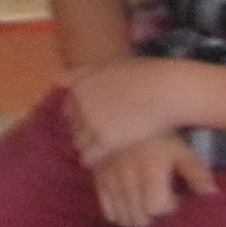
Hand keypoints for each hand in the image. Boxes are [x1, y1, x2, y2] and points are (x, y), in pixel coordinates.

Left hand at [62, 56, 186, 163]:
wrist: (167, 90)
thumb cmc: (144, 76)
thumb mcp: (108, 66)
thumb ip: (81, 73)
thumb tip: (58, 82)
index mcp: (78, 87)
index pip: (68, 110)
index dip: (82, 118)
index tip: (98, 123)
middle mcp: (79, 104)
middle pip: (73, 127)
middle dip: (85, 133)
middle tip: (103, 138)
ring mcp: (90, 123)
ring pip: (78, 143)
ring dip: (89, 147)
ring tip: (107, 150)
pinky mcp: (105, 140)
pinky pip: (88, 157)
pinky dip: (94, 161)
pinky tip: (108, 160)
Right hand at [90, 132, 217, 226]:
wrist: (122, 116)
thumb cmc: (157, 136)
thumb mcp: (180, 150)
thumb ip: (197, 173)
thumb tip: (212, 194)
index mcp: (149, 170)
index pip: (157, 207)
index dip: (170, 206)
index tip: (176, 194)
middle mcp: (127, 178)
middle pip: (140, 219)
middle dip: (154, 215)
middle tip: (160, 201)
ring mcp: (109, 181)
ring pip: (124, 219)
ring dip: (138, 217)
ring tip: (147, 204)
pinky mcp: (98, 181)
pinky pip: (108, 213)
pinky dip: (121, 215)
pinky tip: (131, 204)